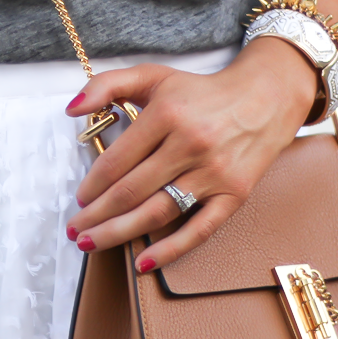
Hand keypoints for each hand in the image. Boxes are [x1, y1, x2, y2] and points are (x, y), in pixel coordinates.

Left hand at [62, 38, 319, 271]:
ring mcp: (213, 172)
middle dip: (95, 216)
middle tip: (75, 230)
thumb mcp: (153, 76)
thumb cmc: (202, 91)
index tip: (80, 198)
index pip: (117, 161)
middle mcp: (190, 143)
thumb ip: (107, 85)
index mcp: (166, 114)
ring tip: (92, 243)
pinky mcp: (234, 194)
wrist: (266, 96)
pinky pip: (199, 229)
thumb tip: (71, 110)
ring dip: (119, 233)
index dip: (92, 185)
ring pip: (157, 212)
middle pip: (130, 192)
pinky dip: (170, 250)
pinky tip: (143, 262)